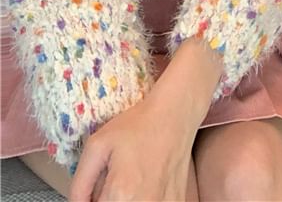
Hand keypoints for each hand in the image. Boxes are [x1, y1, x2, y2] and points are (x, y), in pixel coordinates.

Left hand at [69, 94, 195, 201]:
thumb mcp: (97, 146)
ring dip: (125, 199)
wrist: (175, 114)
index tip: (98, 189)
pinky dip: (144, 197)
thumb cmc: (137, 125)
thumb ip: (80, 184)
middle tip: (113, 182)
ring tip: (129, 182)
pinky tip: (145, 183)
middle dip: (108, 198)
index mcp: (120, 195)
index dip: (93, 200)